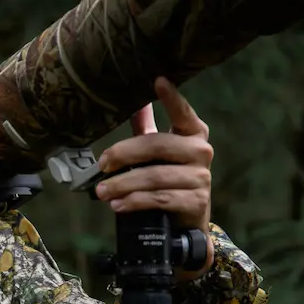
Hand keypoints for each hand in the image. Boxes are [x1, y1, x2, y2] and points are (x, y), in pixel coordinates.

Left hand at [95, 76, 214, 277]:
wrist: (186, 223)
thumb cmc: (169, 178)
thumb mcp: (159, 152)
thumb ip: (146, 127)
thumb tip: (132, 100)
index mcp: (193, 132)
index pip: (182, 112)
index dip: (172, 98)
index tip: (158, 80)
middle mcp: (201, 151)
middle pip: (157, 146)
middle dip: (124, 154)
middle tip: (101, 165)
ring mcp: (201, 178)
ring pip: (154, 177)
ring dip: (123, 185)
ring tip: (102, 191)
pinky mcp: (197, 202)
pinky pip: (159, 199)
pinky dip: (134, 202)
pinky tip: (118, 205)